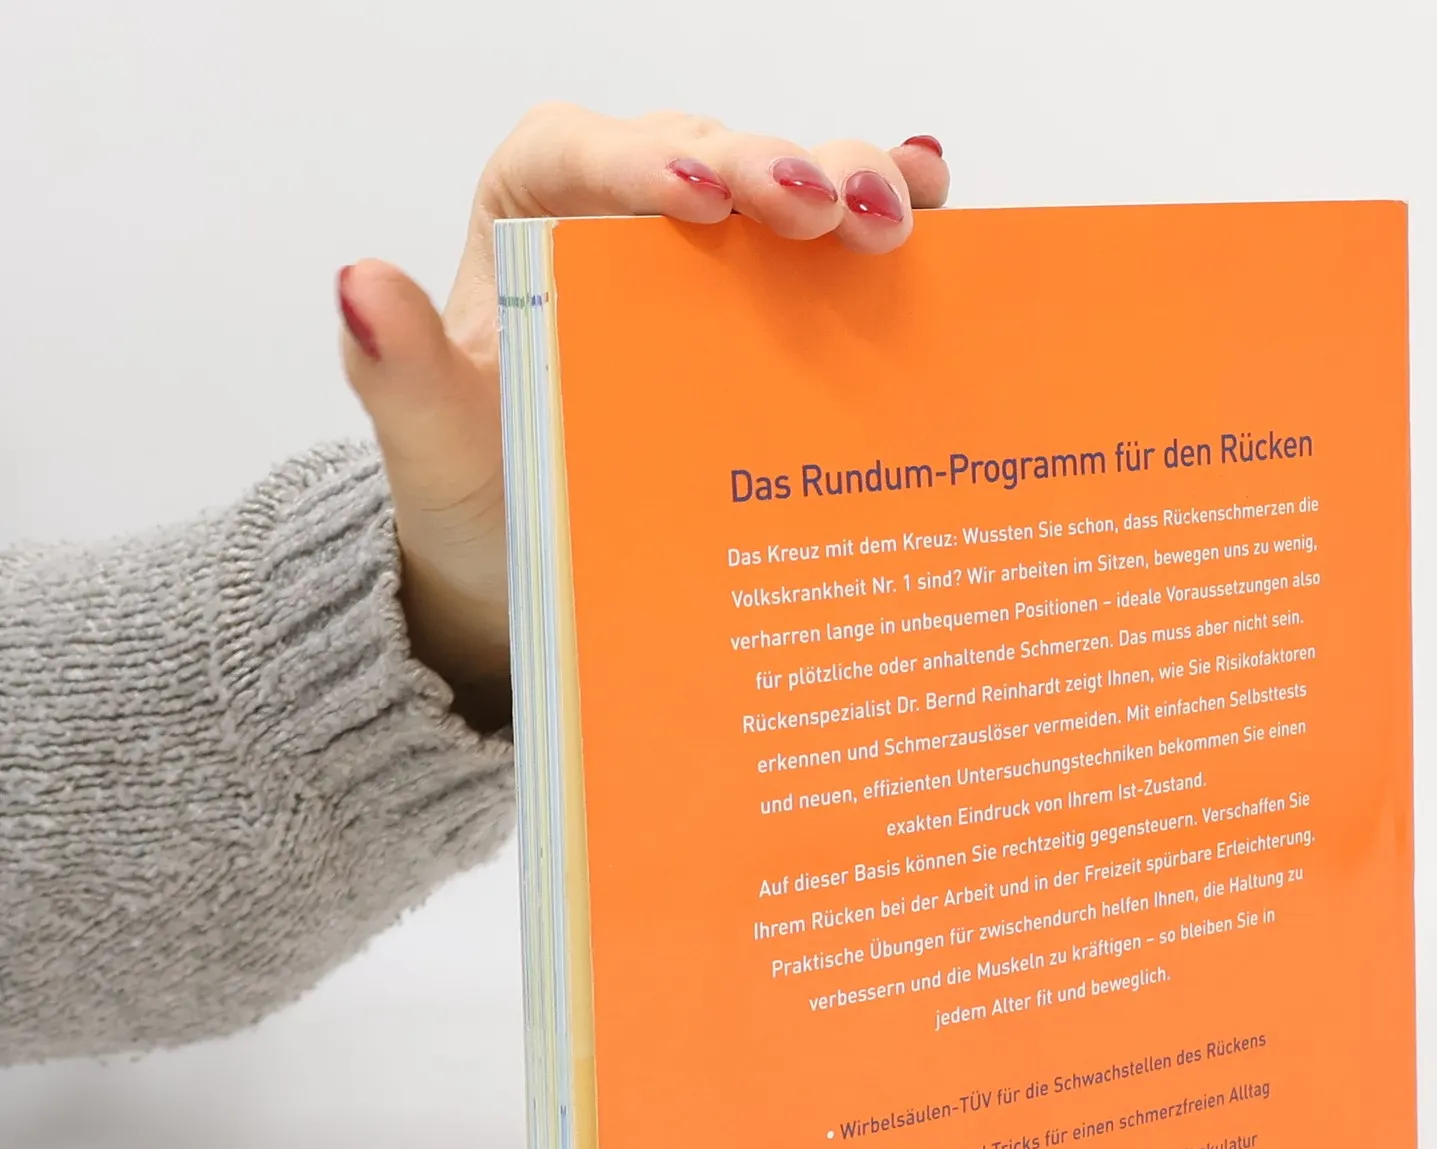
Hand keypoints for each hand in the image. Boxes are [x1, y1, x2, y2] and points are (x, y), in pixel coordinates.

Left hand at [336, 107, 949, 728]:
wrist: (535, 564)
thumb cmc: (482, 494)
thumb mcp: (432, 447)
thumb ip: (394, 372)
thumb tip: (358, 285)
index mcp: (532, 215)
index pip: (584, 155)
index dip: (648, 156)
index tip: (702, 192)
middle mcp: (628, 214)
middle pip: (709, 154)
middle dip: (776, 169)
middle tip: (829, 208)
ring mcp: (712, 260)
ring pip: (785, 188)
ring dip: (852, 187)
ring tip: (903, 217)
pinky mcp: (772, 308)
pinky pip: (831, 251)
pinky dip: (886, 224)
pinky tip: (935, 220)